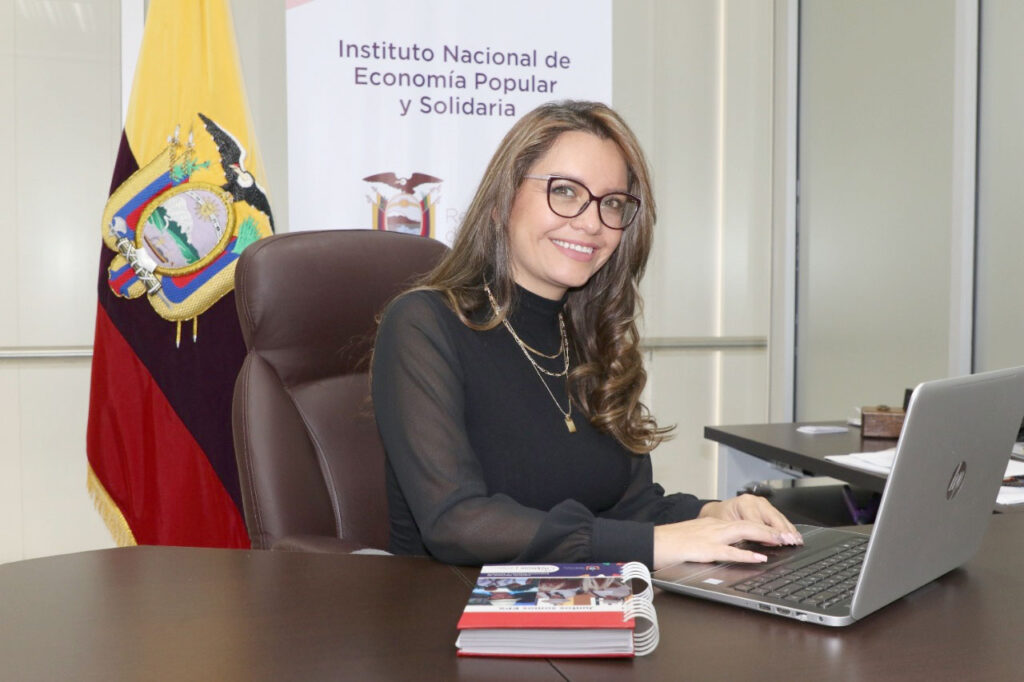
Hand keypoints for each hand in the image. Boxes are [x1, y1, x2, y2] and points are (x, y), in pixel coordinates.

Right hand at [651, 495, 802, 570]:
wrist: (653, 541)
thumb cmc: (671, 543)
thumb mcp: (697, 539)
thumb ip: (714, 542)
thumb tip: (732, 550)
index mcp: (714, 525)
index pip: (745, 522)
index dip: (765, 527)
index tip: (781, 533)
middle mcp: (715, 527)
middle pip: (749, 523)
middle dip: (772, 530)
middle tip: (791, 536)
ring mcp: (710, 537)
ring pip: (743, 532)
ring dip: (765, 537)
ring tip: (782, 542)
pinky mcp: (704, 548)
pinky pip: (729, 551)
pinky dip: (745, 554)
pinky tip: (758, 558)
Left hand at [699, 494, 802, 541]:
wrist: (718, 512)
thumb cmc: (721, 520)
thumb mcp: (726, 528)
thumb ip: (741, 535)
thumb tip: (757, 545)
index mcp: (743, 504)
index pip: (758, 521)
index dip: (768, 533)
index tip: (778, 541)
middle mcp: (754, 501)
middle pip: (772, 517)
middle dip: (783, 531)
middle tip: (792, 541)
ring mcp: (762, 503)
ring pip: (778, 517)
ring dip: (789, 529)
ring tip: (797, 540)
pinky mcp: (767, 508)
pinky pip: (779, 517)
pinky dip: (787, 527)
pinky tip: (794, 534)